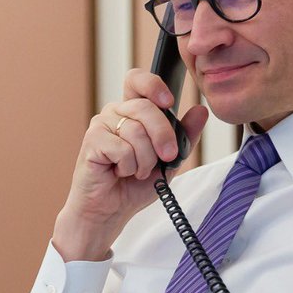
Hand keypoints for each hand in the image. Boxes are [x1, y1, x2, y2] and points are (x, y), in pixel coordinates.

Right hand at [52, 69, 209, 261]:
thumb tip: (200, 111)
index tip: (168, 101)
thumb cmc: (133, 186)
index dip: (153, 84)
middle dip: (163, 135)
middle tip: (167, 157)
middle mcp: (115, 113)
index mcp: (132, 112)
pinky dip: (129, 166)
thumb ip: (184, 136)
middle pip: (145, 107)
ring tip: (136, 171)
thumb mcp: (169, 160)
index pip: (138, 80)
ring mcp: (101, 125)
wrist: (109, 212)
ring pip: (136, 130)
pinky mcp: (92, 141)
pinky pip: (122, 147)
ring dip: (145, 159)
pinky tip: (120, 173)